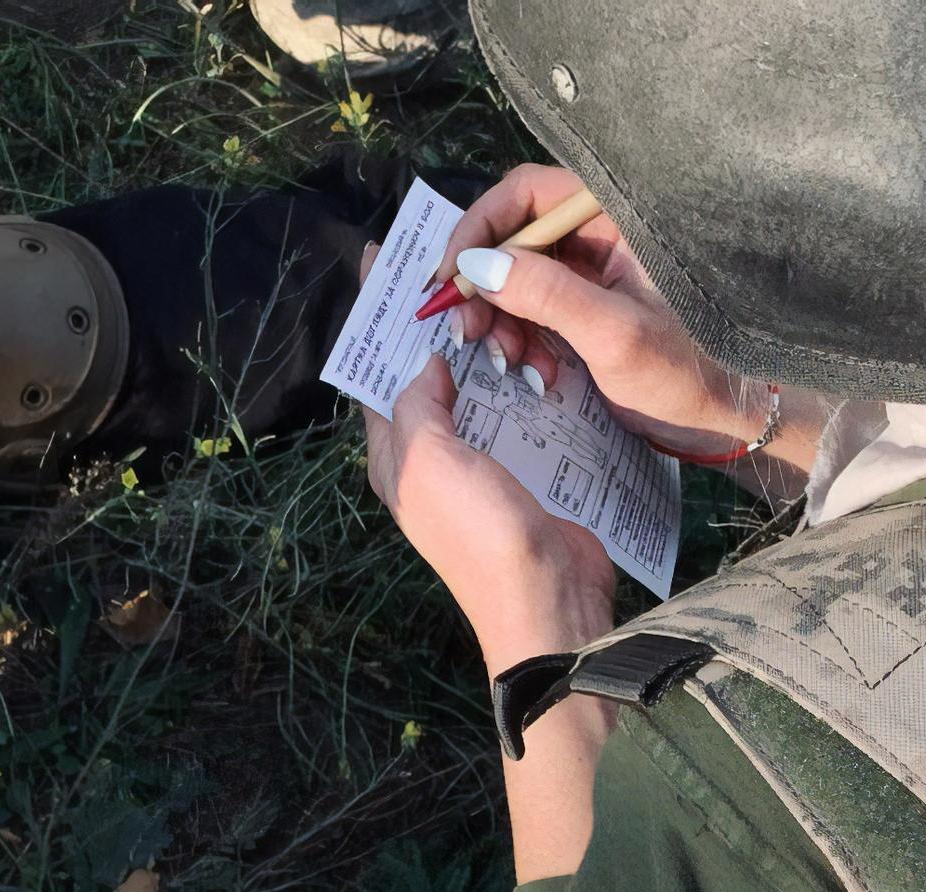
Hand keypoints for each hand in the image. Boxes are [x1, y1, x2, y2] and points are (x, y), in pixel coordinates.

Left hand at [363, 246, 613, 672]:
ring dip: (481, 348)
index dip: (377, 320)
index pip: (376, 376)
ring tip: (495, 295)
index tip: (380, 260)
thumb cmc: (479, 531)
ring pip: (472, 389)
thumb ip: (418, 404)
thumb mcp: (430, 460)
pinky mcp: (522, 468)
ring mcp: (477, 464)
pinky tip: (534, 343)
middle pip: (424, 377)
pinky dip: (519, 379)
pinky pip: (513, 411)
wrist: (549, 597)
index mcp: (394, 457)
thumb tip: (425, 359)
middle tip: (450, 264)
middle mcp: (429, 459)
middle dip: (432, 324)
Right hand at [436, 163, 770, 459]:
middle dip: (484, 288)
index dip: (479, 229)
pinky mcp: (581, 304)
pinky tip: (535, 372)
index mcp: (617, 217)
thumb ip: (547, 295)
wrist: (719, 418)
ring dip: (499, 323)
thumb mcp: (613, 334)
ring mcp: (589, 270)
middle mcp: (599, 233)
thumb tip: (480, 266)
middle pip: (511, 238)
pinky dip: (519, 341)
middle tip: (466, 332)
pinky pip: (528, 311)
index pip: (527, 194)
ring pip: (513, 279)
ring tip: (511, 363)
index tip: (451, 277)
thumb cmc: (685, 372)